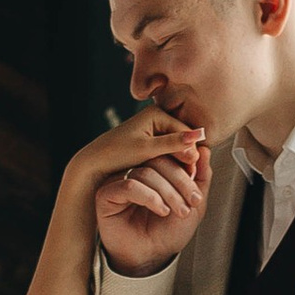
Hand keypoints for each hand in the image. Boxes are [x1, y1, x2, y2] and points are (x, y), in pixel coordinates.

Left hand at [73, 105, 201, 193]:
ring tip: (183, 181)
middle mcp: (157, 117)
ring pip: (177, 147)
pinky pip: (169, 152)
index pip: (185, 132)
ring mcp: (155, 129)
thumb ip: (173, 143)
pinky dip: (172, 163)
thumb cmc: (116, 154)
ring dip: (180, 162)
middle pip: (182, 139)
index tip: (193, 173)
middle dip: (187, 157)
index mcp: (156, 113)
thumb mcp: (146, 149)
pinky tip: (172, 177)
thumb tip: (200, 135)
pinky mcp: (152, 141)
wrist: (95, 163)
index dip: (191, 152)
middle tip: (190, 180)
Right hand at [93, 119, 209, 277]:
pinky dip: (149, 197)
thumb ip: (201, 177)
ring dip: (167, 192)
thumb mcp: (194, 203)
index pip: (169, 154)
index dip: (187, 168)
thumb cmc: (168, 232)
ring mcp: (118, 181)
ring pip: (145, 173)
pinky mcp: (106, 195)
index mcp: (154, 168)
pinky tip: (160, 210)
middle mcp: (134, 170)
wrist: (151, 257)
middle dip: (180, 181)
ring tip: (178, 211)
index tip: (197, 193)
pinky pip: (128, 185)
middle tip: (191, 202)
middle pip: (157, 160)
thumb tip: (205, 150)